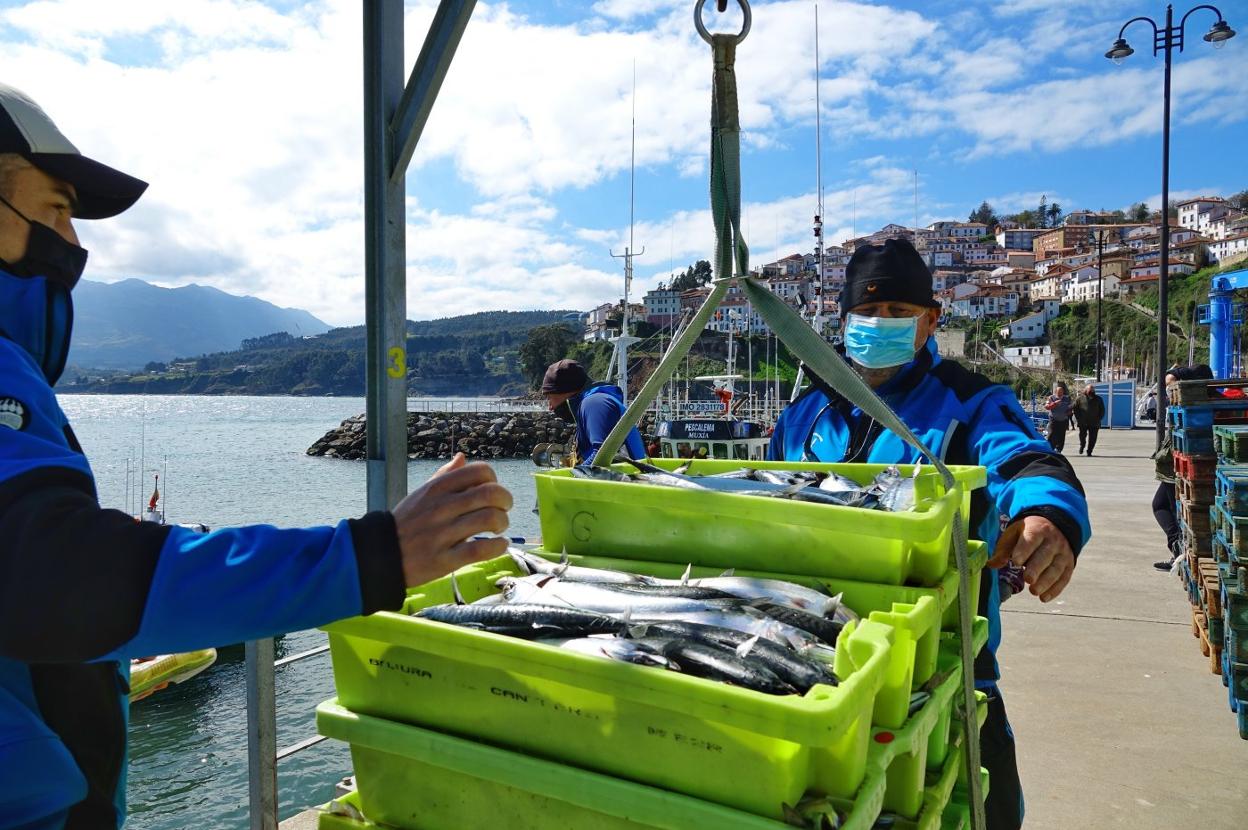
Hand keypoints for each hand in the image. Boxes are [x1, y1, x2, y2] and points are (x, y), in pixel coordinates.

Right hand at [392, 453, 513, 586]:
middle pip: (491, 493)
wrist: (380, 555)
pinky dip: (497, 547)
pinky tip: (498, 546)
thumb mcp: (421, 494)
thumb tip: (462, 457)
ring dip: (502, 523)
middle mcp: (440, 507)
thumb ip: (443, 476)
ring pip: (489, 519)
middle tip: (503, 510)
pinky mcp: (444, 560)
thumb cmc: (406, 522)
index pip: (480, 471)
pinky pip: (481, 549)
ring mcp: (442, 534)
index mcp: (436, 488)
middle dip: (506, 501)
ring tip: (498, 529)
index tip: (493, 491)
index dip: (494, 480)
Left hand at [986, 515, 1074, 601]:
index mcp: (1037, 530)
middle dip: (1037, 569)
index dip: (1024, 550)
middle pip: (1045, 555)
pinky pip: (1064, 578)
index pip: (1032, 539)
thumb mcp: (1014, 534)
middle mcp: (1053, 541)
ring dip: (1046, 582)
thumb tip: (991, 565)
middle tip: (1027, 580)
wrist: (1055, 526)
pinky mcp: (1069, 565)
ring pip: (1056, 568)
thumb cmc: (1029, 532)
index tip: (1016, 561)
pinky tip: (1044, 598)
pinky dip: (1055, 589)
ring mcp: (1063, 553)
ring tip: (1033, 591)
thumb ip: (1003, 549)